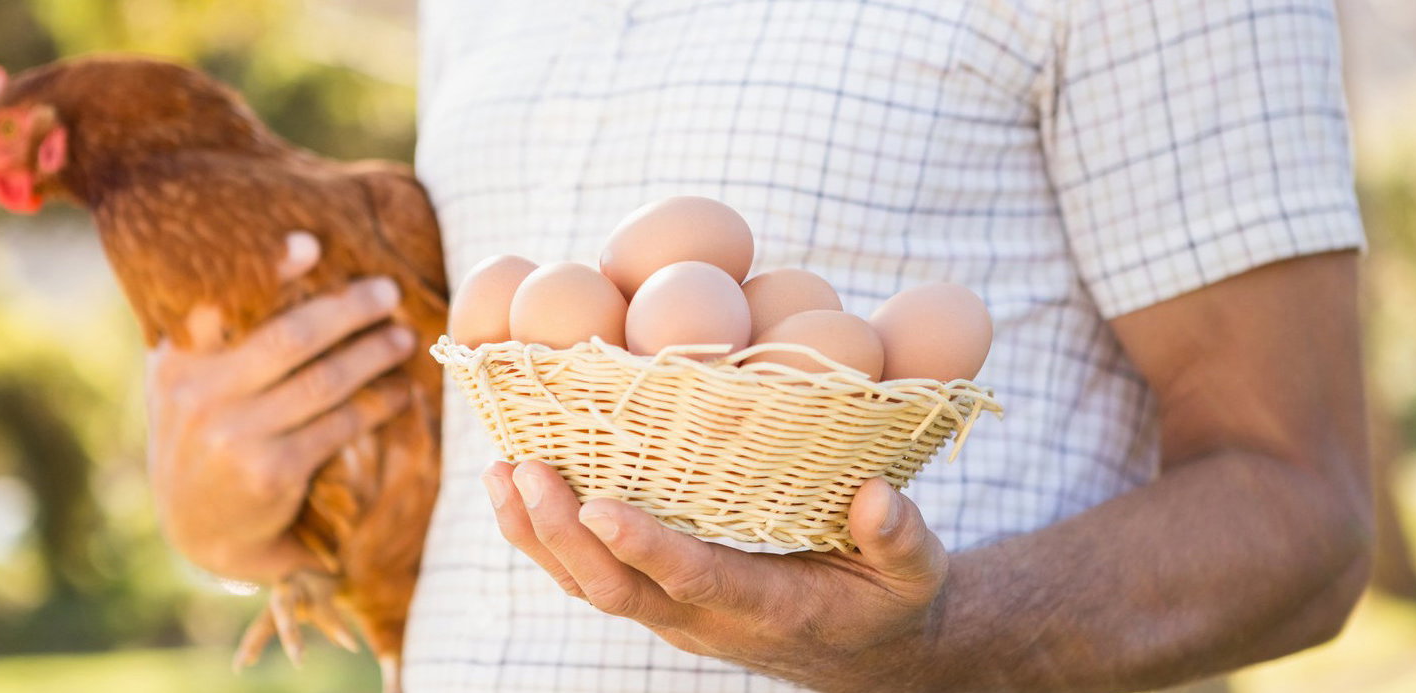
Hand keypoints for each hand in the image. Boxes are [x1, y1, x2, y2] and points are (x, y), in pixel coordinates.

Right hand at [146, 277, 414, 583]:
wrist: (200, 527)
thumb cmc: (206, 432)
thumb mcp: (188, 380)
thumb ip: (216, 329)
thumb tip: (293, 251)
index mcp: (177, 361)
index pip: (220, 305)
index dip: (267, 271)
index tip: (311, 246)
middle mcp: (198, 396)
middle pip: (291, 338)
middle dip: (348, 310)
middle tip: (388, 292)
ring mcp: (233, 436)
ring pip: (323, 382)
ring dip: (373, 355)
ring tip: (403, 339)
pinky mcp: (269, 473)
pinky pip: (338, 427)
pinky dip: (376, 406)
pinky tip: (399, 393)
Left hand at [481, 460, 949, 692]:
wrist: (867, 654)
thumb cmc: (893, 601)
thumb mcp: (916, 575)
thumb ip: (899, 538)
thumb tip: (874, 496)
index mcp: (768, 606)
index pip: (696, 579)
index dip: (647, 549)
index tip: (600, 509)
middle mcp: (705, 619)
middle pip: (616, 590)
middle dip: (564, 534)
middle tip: (526, 470)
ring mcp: (673, 614)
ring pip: (587, 587)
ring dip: (537, 536)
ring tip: (499, 472)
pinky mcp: (657, 599)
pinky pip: (588, 575)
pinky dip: (544, 536)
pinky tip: (514, 487)